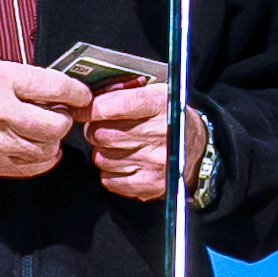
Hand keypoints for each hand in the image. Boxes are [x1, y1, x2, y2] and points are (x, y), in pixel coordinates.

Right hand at [0, 56, 91, 178]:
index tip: (80, 96)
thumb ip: (14, 76)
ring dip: (52, 141)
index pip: (57, 87)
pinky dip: (41, 159)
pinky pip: (31, 168)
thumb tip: (45, 86)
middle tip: (58, 114)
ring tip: (43, 132)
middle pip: (57, 125)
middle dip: (64, 120)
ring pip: (48, 149)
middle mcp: (1, 112)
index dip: (77, 93)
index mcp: (0, 79)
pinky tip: (34, 149)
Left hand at [84, 84, 207, 201]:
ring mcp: (155, 163)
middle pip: (100, 134)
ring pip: (101, 157)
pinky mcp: (149, 185)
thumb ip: (122, 91)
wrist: (197, 149)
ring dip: (103, 151)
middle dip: (95, 129)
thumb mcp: (154, 92)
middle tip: (104, 127)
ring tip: (120, 145)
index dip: (89, 108)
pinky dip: (111, 171)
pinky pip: (108, 178)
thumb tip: (85, 98)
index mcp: (161, 104)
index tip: (81, 108)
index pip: (112, 106)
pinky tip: (125, 161)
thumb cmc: (168, 117)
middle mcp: (160, 134)